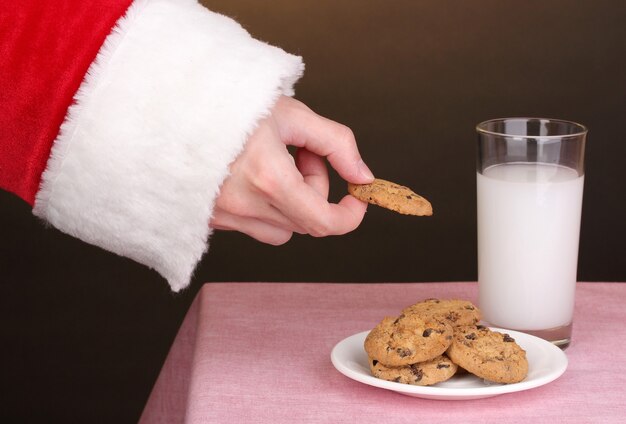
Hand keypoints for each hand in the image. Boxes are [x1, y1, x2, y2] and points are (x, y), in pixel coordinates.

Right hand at [210, 96, 374, 244]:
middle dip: (315, 189)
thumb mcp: (292, 114)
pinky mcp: (212, 219)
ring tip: (273, 162)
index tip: (356, 197)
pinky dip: (265, 206)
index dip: (350, 215)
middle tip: (301, 151)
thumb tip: (363, 176)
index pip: (324, 223)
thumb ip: (337, 144)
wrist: (172, 107)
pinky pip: (254, 226)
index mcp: (269, 179)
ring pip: (281, 228)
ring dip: (291, 202)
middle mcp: (245, 205)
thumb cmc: (231, 105)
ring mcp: (225, 216)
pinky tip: (252, 175)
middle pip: (306, 221)